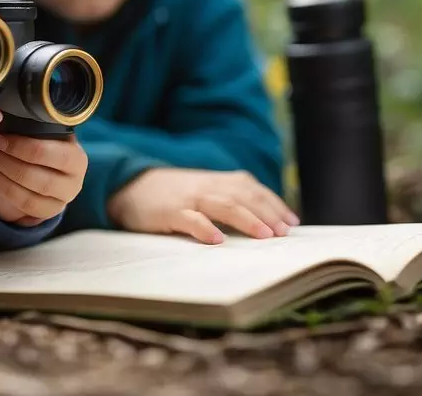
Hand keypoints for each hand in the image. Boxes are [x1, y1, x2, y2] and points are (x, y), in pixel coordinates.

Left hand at [0, 134, 87, 225]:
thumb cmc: (46, 146)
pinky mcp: (49, 212)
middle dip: (7, 161)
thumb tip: (4, 117)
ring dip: (1, 176)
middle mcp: (74, 181)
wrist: (53, 170)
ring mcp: (63, 200)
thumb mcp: (47, 135)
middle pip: (37, 177)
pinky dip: (1, 188)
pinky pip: (23, 204)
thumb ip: (35, 129)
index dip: (20, 145)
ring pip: (28, 193)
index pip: (47, 152)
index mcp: (76, 157)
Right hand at [107, 168, 297, 244]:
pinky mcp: (168, 212)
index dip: (273, 203)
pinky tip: (217, 240)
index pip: (251, 188)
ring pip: (222, 205)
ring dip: (246, 219)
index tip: (292, 222)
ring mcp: (188, 198)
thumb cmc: (172, 196)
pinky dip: (204, 228)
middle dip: (267, 212)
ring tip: (265, 235)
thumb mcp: (202, 191)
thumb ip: (227, 200)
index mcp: (217, 181)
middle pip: (243, 196)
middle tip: (285, 232)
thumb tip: (263, 223)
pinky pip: (189, 219)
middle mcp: (207, 186)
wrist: (128, 186)